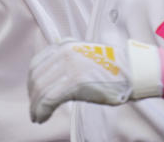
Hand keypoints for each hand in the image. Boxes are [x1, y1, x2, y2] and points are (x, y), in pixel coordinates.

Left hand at [28, 39, 161, 123]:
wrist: (132, 70)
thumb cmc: (113, 68)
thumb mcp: (85, 56)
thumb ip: (68, 60)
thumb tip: (52, 77)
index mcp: (66, 45)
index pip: (37, 64)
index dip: (31, 82)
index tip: (33, 95)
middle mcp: (65, 52)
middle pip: (37, 77)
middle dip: (32, 97)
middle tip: (34, 110)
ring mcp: (70, 66)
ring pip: (41, 89)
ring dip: (36, 107)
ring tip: (37, 116)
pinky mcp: (75, 81)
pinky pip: (49, 99)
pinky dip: (42, 111)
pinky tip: (42, 117)